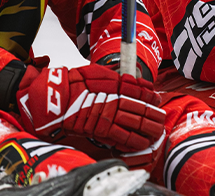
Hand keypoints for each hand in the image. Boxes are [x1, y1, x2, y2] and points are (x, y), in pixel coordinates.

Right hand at [16, 65, 165, 155]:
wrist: (52, 97)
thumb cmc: (72, 83)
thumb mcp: (97, 72)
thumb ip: (118, 78)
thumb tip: (137, 83)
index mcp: (114, 84)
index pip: (140, 90)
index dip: (150, 95)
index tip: (156, 98)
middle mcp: (114, 99)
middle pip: (141, 107)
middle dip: (154, 114)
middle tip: (162, 117)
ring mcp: (108, 114)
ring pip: (136, 122)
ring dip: (150, 128)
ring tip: (158, 131)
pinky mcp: (100, 129)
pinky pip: (123, 136)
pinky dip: (135, 141)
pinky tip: (144, 143)